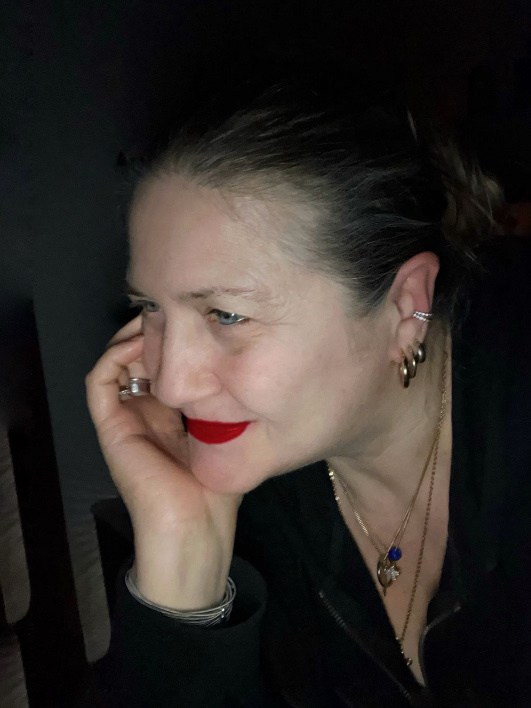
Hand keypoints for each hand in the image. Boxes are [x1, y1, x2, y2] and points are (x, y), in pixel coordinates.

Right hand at [85, 314, 242, 608]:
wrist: (193, 529)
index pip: (160, 368)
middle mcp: (143, 414)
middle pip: (136, 361)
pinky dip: (114, 358)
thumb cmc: (214, 493)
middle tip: (170, 311)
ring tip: (154, 319)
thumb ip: (229, 411)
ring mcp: (124, 420)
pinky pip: (100, 383)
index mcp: (167, 417)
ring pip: (114, 366)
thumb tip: (247, 377)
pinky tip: (141, 343)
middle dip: (151, 333)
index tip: (192, 321)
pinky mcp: (111, 428)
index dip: (171, 342)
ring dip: (130, 339)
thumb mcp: (227, 439)